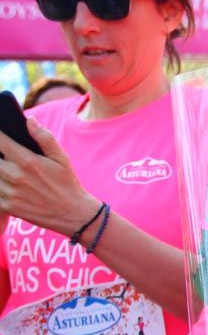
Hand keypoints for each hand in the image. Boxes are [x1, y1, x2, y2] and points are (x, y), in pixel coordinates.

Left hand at [0, 117, 98, 233]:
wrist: (73, 215)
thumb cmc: (67, 184)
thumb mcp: (61, 158)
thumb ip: (44, 138)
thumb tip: (29, 120)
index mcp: (27, 160)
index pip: (0, 141)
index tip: (1, 135)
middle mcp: (15, 176)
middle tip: (4, 155)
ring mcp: (9, 192)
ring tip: (7, 169)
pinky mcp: (7, 206)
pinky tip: (7, 184)